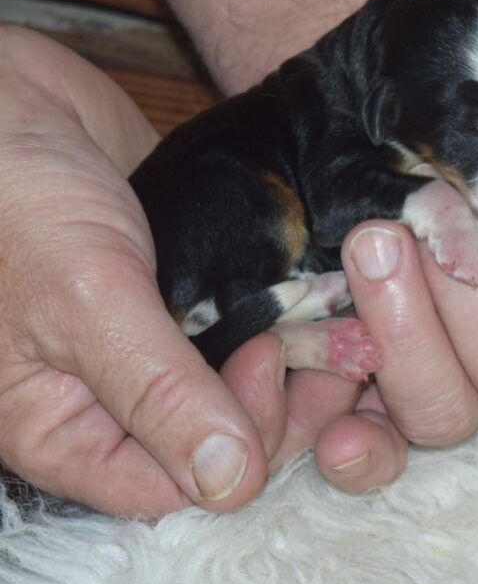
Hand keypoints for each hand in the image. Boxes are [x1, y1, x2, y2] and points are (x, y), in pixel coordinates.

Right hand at [0, 28, 293, 516]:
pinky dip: (284, 310)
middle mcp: (112, 389)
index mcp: (62, 423)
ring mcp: (155, 334)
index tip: (269, 366)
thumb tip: (229, 481)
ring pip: (237, 376)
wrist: (16, 100)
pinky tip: (326, 292)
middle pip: (215, 432)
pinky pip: (244, 316)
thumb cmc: (18, 199)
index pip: (167, 483)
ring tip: (339, 319)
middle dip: (278, 400)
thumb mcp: (85, 302)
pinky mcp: (188, 283)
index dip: (232, 448)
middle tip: (324, 344)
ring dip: (293, 356)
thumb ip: (155, 391)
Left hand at [294, 63, 477, 490]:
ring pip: (449, 409)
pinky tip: (338, 431)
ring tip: (368, 250)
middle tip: (409, 216)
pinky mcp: (399, 404)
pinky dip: (363, 452)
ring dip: (402, 335)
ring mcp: (470, 383)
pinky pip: (390, 453)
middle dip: (461, 281)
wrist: (401, 130)